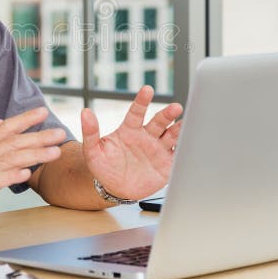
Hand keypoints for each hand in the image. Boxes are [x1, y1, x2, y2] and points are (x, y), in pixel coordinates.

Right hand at [0, 107, 65, 223]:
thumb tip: (1, 123)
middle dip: (39, 136)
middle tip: (60, 133)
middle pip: (14, 142)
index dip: (25, 118)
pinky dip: (12, 175)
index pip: (6, 128)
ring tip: (54, 153)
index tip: (43, 111)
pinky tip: (26, 173)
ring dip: (34, 155)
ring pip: (10, 159)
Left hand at [81, 85, 181, 200]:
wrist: (115, 189)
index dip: (142, 101)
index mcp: (129, 130)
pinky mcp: (166, 164)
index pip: (136, 112)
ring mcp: (157, 149)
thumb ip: (91, 132)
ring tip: (187, 123)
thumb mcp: (93, 151)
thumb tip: (85, 112)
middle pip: (158, 121)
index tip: (147, 89)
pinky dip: (185, 149)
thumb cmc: (103, 167)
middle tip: (176, 107)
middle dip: (167, 114)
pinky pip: (178, 155)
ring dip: (179, 129)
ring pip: (171, 135)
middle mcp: (146, 136)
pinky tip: (192, 143)